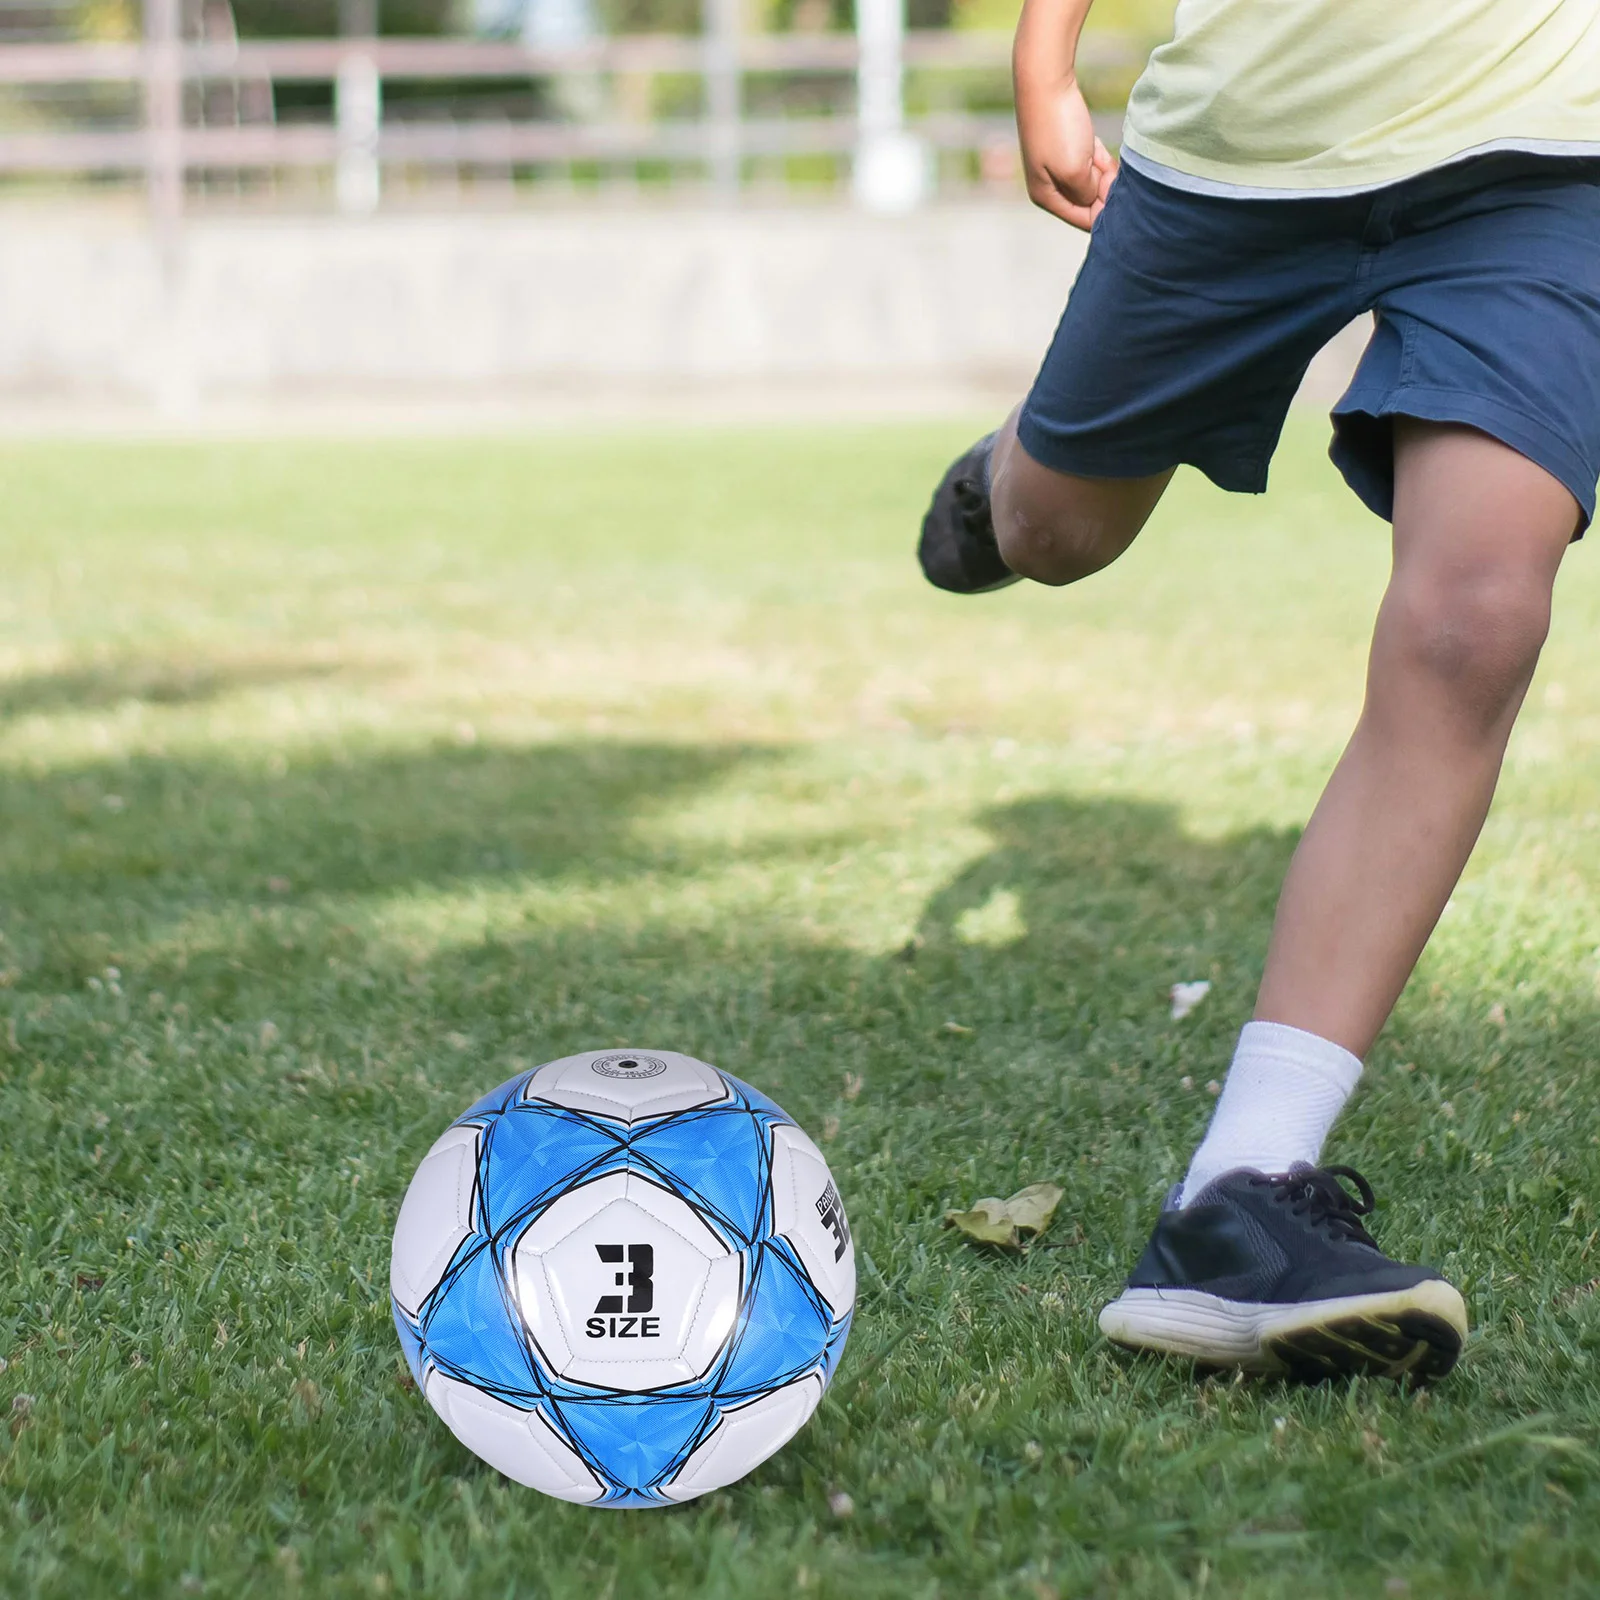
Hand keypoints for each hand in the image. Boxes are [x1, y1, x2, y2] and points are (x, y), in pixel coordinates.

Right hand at [1015, 73, 1117, 230]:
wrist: (1045, 80)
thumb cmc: (1058, 127)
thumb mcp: (1075, 171)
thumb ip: (1088, 194)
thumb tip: (1094, 200)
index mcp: (1045, 197)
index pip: (1083, 220)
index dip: (1104, 209)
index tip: (1115, 187)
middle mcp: (1048, 186)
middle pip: (1088, 201)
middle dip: (1104, 187)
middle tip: (1106, 165)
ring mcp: (1056, 165)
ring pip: (1091, 180)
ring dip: (1103, 170)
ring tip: (1099, 152)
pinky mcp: (1064, 146)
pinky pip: (1089, 162)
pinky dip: (1098, 157)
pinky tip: (1095, 143)